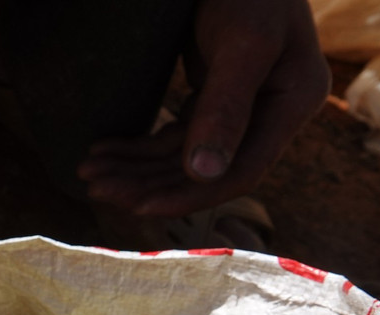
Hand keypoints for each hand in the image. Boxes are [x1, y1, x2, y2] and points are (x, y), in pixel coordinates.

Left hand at [78, 0, 329, 216]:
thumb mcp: (242, 42)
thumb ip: (226, 106)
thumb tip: (203, 173)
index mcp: (291, 104)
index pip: (241, 172)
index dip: (189, 195)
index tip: (138, 207)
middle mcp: (269, 112)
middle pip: (205, 171)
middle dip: (149, 183)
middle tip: (96, 188)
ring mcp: (239, 107)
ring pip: (181, 156)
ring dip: (135, 168)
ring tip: (89, 172)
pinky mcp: (211, 97)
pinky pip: (172, 135)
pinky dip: (138, 146)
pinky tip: (103, 151)